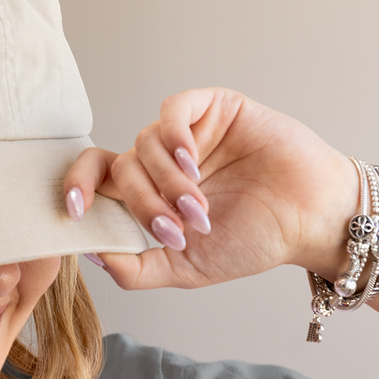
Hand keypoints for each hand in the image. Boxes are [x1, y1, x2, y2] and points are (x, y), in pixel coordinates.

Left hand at [65, 88, 360, 289]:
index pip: (95, 181)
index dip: (75, 188)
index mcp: (147, 198)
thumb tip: (89, 251)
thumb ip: (135, 268)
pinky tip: (191, 164)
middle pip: (120, 169)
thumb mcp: (183, 270)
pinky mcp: (212, 109)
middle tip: (176, 229)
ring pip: (144, 145)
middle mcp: (160, 164)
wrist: (306, 222)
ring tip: (200, 211)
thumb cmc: (250, 242)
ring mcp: (185, 134)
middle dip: (142, 204)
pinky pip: (171, 111)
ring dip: (167, 184)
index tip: (72, 211)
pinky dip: (174, 138)